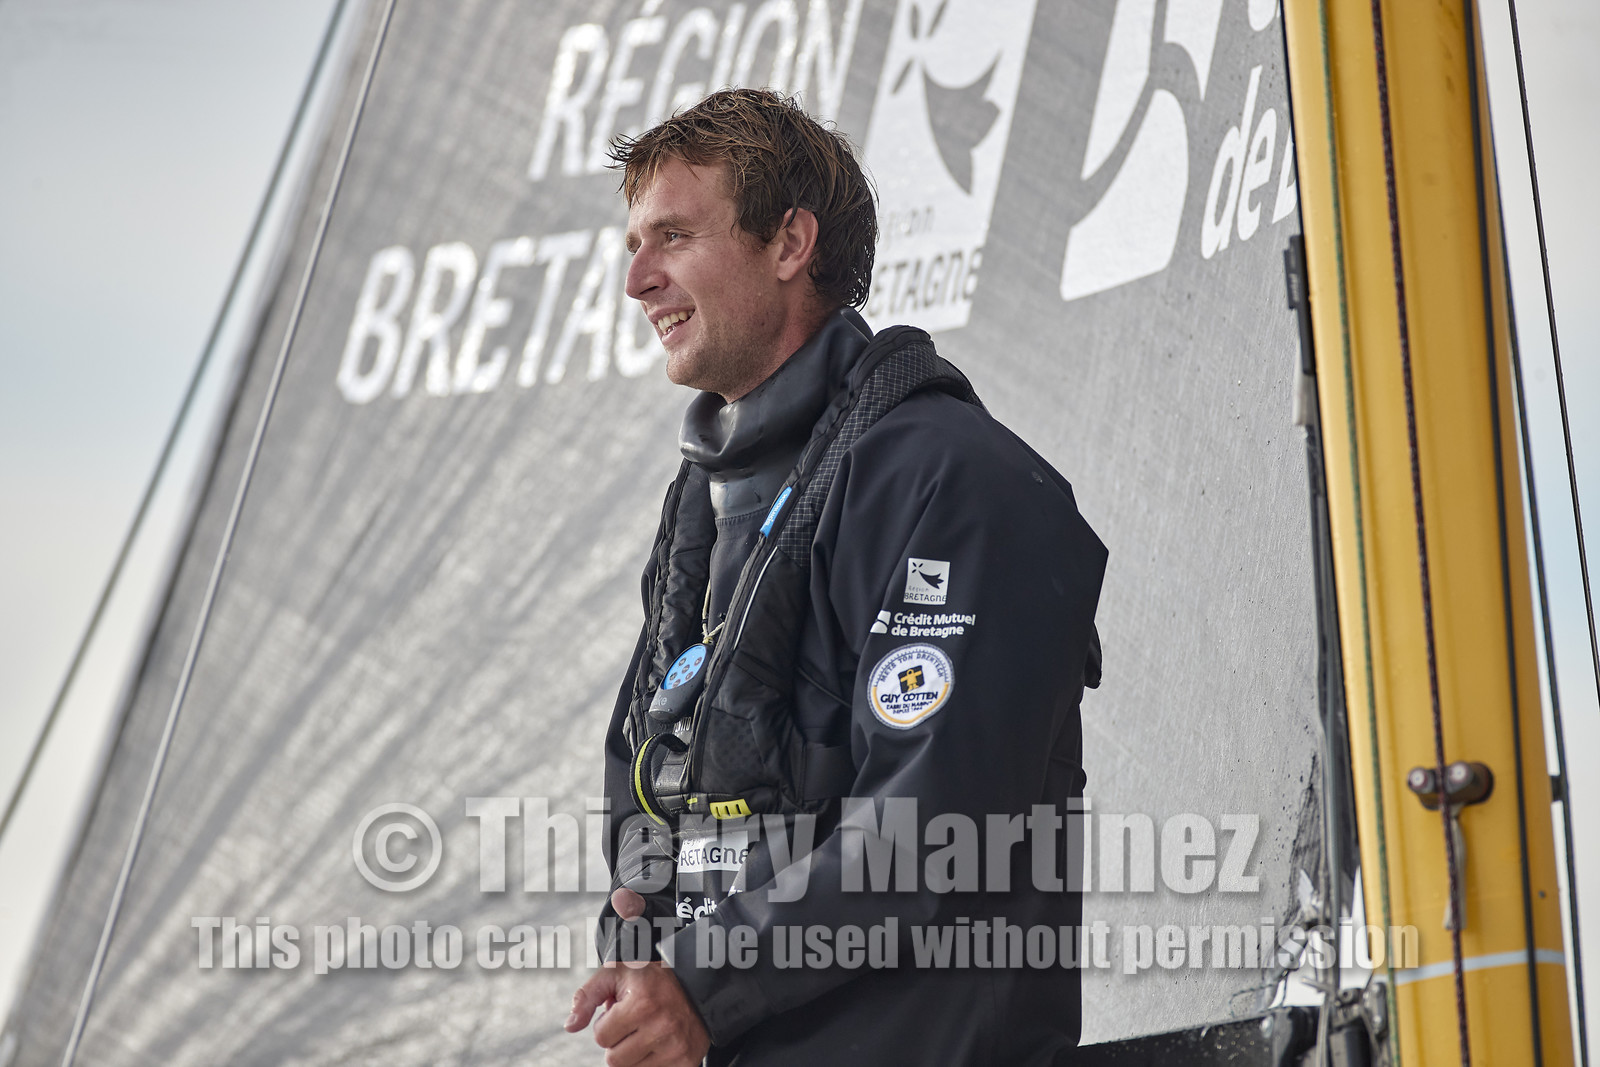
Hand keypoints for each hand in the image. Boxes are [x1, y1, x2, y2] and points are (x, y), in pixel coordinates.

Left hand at [565, 890, 710, 1065]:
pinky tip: (658, 1043)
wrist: (696, 982)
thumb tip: (570, 1026)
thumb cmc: (649, 978)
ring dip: (633, 1054)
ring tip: (646, 1030)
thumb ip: (586, 996)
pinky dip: (650, 1062)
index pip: (601, 1037)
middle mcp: (662, 1026)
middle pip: (614, 1060)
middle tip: (633, 1023)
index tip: (621, 1011)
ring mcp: (676, 1046)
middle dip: (618, 1042)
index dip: (606, 1024)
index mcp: (642, 1003)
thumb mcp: (615, 974)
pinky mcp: (686, 1060)